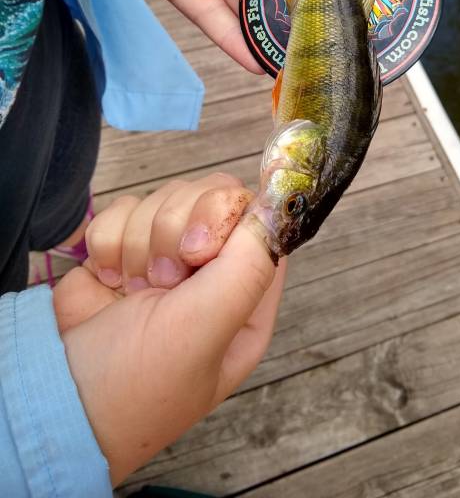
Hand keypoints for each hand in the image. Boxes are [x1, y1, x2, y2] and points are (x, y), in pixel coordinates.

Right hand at [53, 197, 285, 485]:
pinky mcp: (125, 247)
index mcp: (248, 293)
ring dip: (140, 242)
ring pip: (168, 196)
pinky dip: (109, 241)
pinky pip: (126, 208)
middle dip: (176, 231)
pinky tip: (109, 281)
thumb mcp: (205, 331)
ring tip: (134, 291)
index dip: (227, 218)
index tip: (196, 250)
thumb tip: (273, 211)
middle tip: (162, 281)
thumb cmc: (137, 383)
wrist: (56, 393)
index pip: (259, 219)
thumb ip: (247, 268)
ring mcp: (167, 255)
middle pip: (214, 195)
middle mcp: (213, 270)